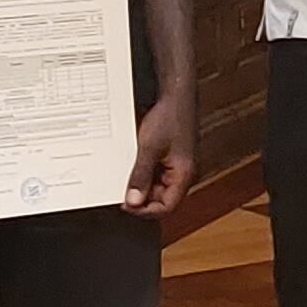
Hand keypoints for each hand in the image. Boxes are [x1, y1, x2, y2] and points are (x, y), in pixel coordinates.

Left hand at [125, 85, 196, 220]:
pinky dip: (143, 173)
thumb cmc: (170, 118)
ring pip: (157, 187)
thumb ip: (141, 177)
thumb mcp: (149, 149)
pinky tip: (133, 164)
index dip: (145, 210)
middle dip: (141, 197)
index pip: (166, 207)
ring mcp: (177, 167)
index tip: (126, 205)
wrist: (177, 96)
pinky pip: (156, 174)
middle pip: (161, 200)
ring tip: (126, 174)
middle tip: (121, 191)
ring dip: (141, 184)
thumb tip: (133, 201)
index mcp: (184, 175)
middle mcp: (183, 174)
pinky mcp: (171, 159)